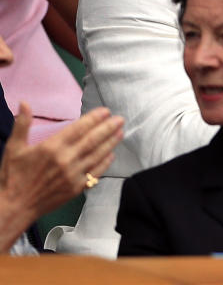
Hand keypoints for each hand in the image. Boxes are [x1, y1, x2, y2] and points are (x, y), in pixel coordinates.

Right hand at [0, 102, 123, 220]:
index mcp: (51, 147)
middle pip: (92, 140)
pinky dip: (105, 163)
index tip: (106, 111)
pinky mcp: (76, 188)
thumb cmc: (12, 176)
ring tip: (121, 132)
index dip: (94, 118)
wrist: (14, 207)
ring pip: (97, 155)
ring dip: (110, 143)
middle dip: (108, 128)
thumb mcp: (13, 148)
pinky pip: (95, 173)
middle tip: (120, 119)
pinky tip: (112, 155)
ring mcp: (73, 175)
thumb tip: (24, 103)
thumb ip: (22, 124)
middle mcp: (65, 159)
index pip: (78, 128)